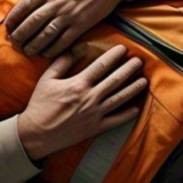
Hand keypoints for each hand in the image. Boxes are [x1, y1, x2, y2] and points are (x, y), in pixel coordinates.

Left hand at [5, 0, 134, 57]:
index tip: (8, 26)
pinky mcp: (81, 25)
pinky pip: (63, 41)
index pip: (25, 4)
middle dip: (20, 35)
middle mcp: (56, 2)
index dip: (13, 17)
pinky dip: (52, 49)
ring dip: (33, 45)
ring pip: (45, 35)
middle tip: (14, 42)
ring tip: (27, 51)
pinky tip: (46, 53)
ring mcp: (69, 15)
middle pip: (31, 23)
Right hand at [17, 45, 146, 160]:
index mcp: (78, 84)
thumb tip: (75, 49)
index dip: (114, 56)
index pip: (101, 66)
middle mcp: (90, 97)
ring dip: (133, 89)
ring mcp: (95, 114)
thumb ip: (62, 62)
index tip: (124, 48)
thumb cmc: (40, 105)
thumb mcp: (47, 79)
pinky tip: (136, 108)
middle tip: (140, 61)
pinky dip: (128, 115)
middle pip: (115, 80)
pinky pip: (116, 121)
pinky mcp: (96, 128)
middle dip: (129, 69)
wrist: (37, 134)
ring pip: (120, 99)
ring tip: (144, 80)